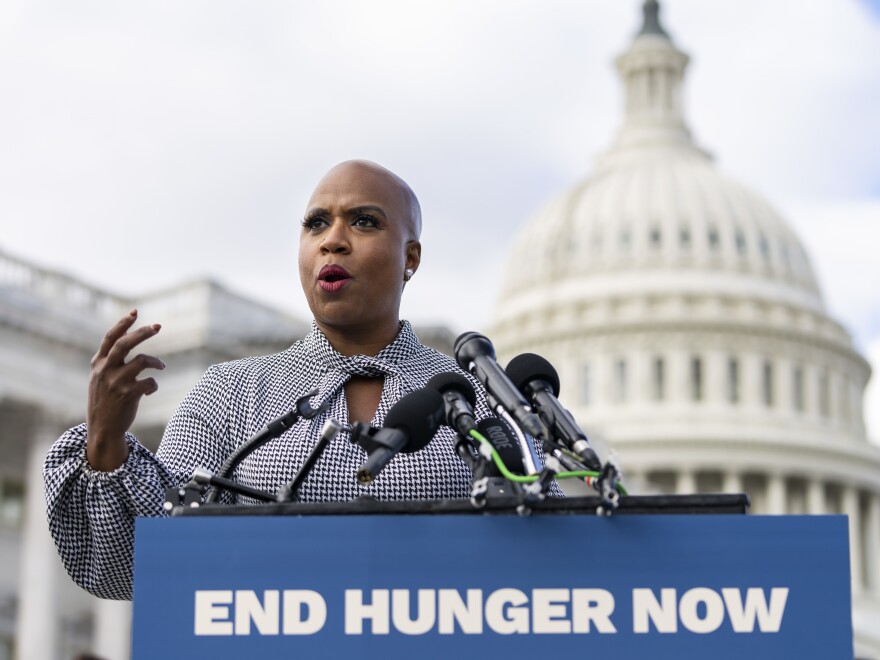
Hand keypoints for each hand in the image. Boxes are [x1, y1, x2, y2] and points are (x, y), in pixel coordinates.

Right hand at [86, 309, 164, 470]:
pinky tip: (149, 390)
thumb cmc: (105, 399)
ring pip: (142, 361)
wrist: (102, 428)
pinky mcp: (128, 395)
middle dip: (143, 333)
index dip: (123, 323)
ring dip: (156, 362)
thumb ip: (110, 358)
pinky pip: (150, 382)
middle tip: (158, 326)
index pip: (111, 338)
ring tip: (161, 366)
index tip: (135, 311)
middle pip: (126, 344)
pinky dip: (153, 385)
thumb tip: (128, 334)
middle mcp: (105, 370)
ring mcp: (116, 383)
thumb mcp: (100, 377)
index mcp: (98, 364)